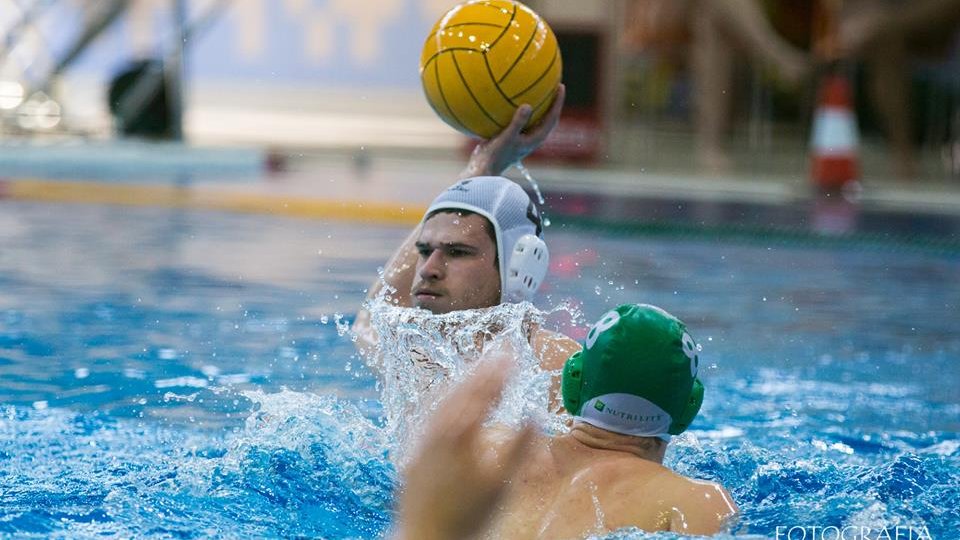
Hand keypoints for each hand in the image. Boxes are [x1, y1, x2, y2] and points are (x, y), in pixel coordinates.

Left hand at [395, 353, 534, 539]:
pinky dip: (444, 397)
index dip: (500, 370)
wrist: (425, 538)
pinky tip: (449, 398)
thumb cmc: (466, 516)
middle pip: (462, 389)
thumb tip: (534, 414)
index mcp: (461, 432)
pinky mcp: (414, 449)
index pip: (484, 392)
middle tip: (498, 350)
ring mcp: (423, 438)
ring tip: (478, 366)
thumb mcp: (501, 483)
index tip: (513, 352)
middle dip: (482, 368)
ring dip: (462, 379)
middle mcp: (438, 429)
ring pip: (443, 399)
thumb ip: (519, 446)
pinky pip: (430, 411)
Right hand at [460, 84, 565, 177]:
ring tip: (536, 88)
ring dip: (537, 105)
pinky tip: (509, 98)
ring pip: (534, 118)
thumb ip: (517, 122)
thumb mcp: (507, 137)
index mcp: (536, 139)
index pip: (552, 118)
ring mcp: (522, 138)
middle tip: (554, 85)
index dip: (558, 102)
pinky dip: (519, 109)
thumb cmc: (496, 155)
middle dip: (552, 102)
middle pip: (547, 117)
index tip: (561, 86)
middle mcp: (531, 138)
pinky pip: (519, 119)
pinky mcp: (512, 136)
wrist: (483, 168)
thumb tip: (527, 105)